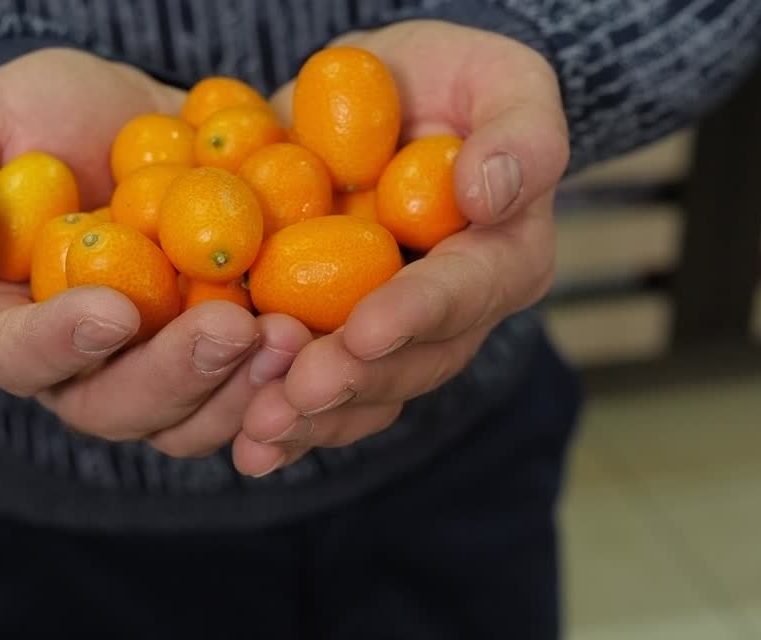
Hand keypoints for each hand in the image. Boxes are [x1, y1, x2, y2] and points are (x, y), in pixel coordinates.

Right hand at [0, 49, 308, 455]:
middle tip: (232, 330)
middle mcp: (76, 370)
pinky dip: (286, 381)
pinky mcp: (216, 363)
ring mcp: (151, 373)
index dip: (58, 344)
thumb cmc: (33, 120)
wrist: (127, 121)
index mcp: (2, 326)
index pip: (13, 356)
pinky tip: (325, 340)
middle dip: (174, 378)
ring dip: (240, 393)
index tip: (113, 311)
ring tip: (292, 336)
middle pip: (112, 409)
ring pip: (188, 423)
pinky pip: (249, 397)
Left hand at [233, 21, 569, 475]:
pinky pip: (313, 395)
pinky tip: (242, 442)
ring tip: (259, 433)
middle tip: (296, 393)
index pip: (466, 291)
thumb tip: (491, 192)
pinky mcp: (334, 343)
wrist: (373, 102)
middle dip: (352, 382)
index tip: (366, 328)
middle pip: (412, 365)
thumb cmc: (447, 81)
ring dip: (310, 420)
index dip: (417, 314)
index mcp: (502, 258)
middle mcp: (453, 318)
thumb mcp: (497, 77)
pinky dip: (280, 419)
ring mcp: (391, 340)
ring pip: (361, 397)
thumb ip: (518, 130)